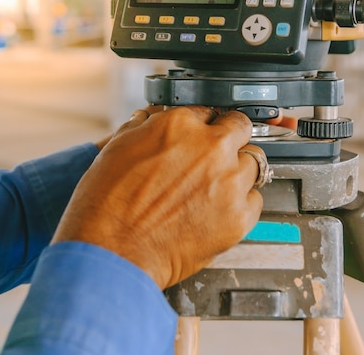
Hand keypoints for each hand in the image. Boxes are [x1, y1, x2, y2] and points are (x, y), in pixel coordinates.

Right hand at [52, 106, 262, 288]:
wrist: (112, 252)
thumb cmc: (108, 204)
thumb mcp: (120, 145)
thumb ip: (147, 127)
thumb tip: (154, 121)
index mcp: (181, 124)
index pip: (208, 111)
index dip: (203, 125)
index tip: (202, 136)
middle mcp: (210, 147)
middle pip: (240, 128)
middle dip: (230, 139)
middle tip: (216, 157)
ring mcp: (228, 182)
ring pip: (254, 163)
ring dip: (238, 171)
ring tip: (217, 187)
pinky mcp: (238, 217)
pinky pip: (255, 201)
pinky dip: (242, 204)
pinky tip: (220, 211)